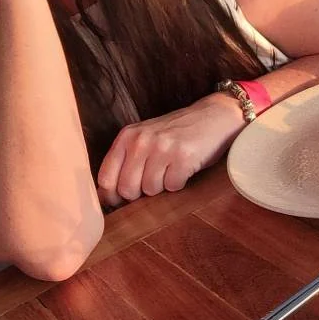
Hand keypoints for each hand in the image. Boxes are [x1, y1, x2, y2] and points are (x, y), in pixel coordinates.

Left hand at [96, 93, 245, 207]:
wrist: (212, 117)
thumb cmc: (175, 133)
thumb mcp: (144, 138)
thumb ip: (125, 161)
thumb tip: (107, 199)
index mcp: (127, 137)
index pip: (106, 178)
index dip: (111, 196)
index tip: (119, 202)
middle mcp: (141, 140)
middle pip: (127, 189)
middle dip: (140, 193)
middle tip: (153, 181)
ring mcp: (162, 148)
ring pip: (150, 190)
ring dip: (162, 186)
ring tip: (170, 169)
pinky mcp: (183, 157)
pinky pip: (173, 187)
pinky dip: (179, 183)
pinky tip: (183, 168)